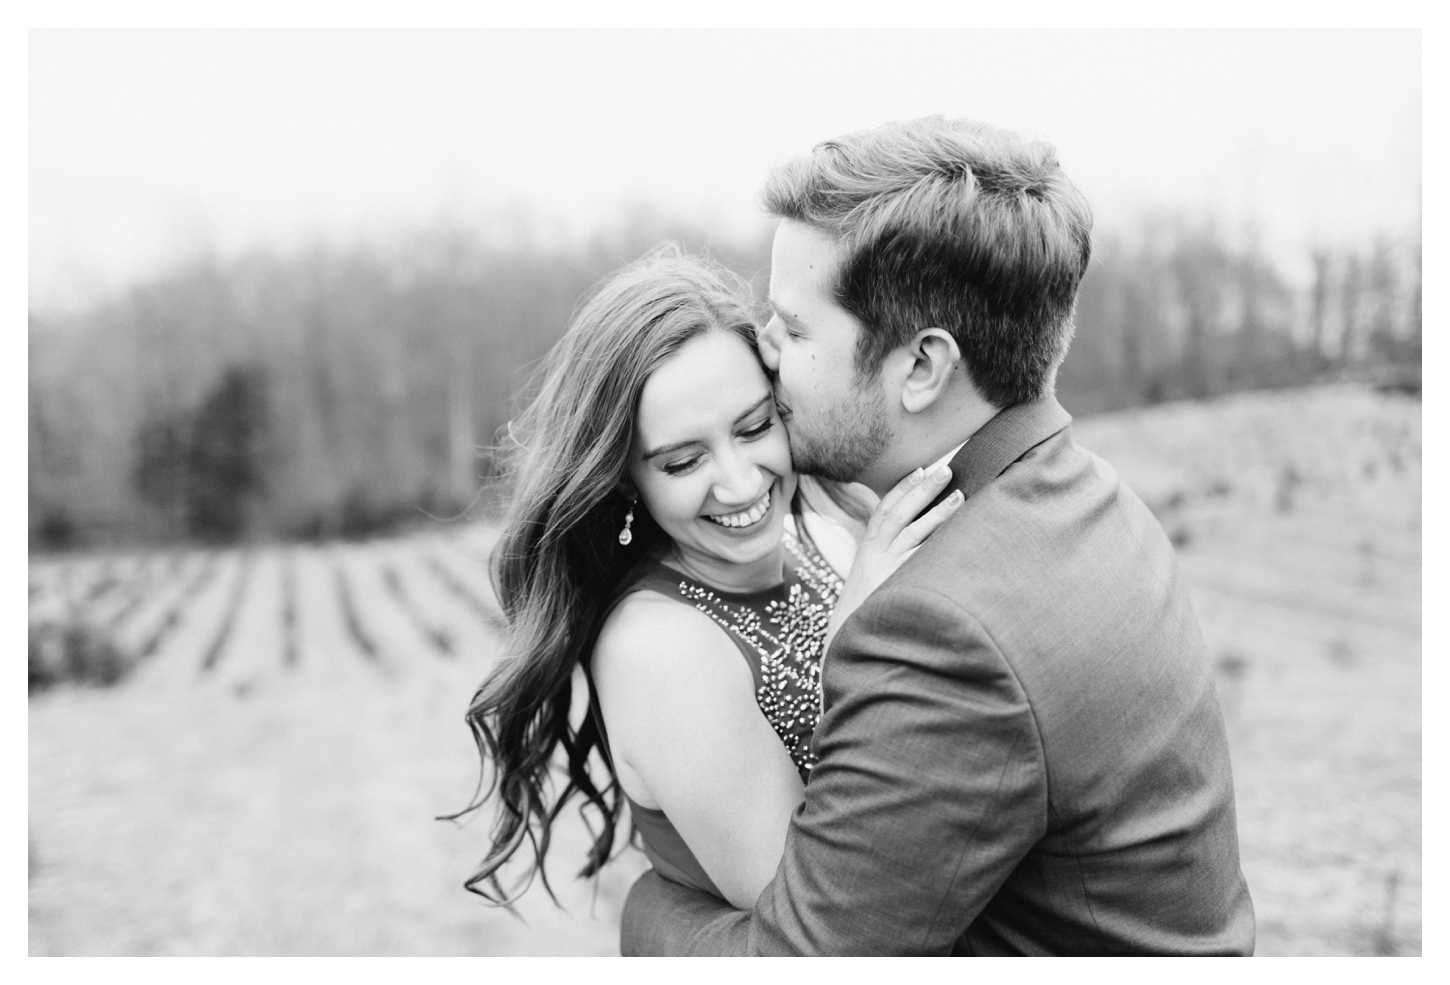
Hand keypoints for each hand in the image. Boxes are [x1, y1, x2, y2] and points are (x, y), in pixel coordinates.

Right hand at [824, 464, 962, 654]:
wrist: (848, 637)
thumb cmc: (865, 607)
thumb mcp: (870, 575)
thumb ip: (887, 555)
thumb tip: (913, 538)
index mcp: (868, 547)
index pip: (884, 508)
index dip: (902, 487)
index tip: (920, 469)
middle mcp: (875, 552)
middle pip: (899, 512)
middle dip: (922, 488)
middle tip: (946, 469)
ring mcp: (887, 567)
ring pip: (912, 531)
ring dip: (937, 511)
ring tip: (960, 495)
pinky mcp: (898, 582)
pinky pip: (922, 558)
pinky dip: (939, 542)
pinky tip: (958, 532)